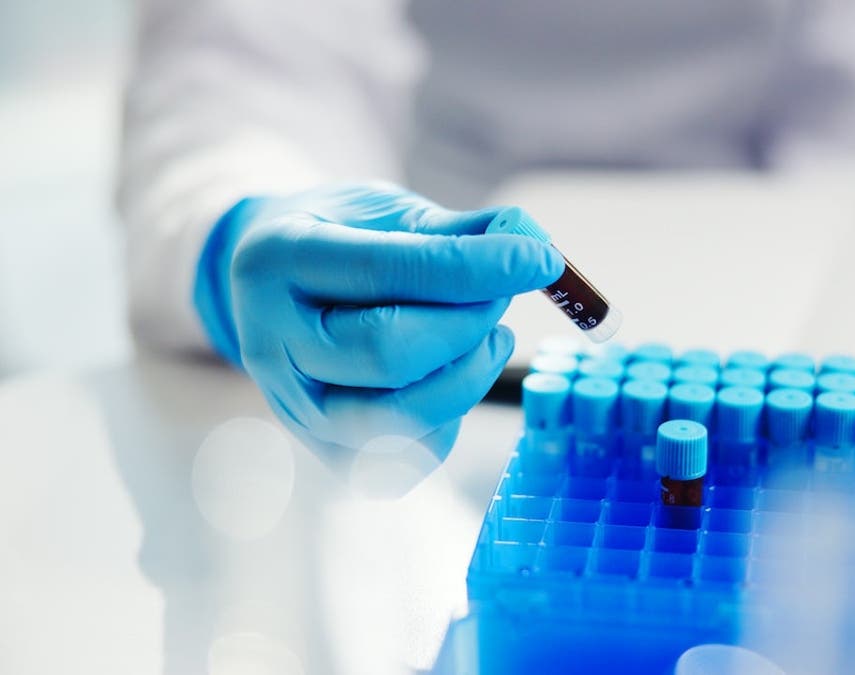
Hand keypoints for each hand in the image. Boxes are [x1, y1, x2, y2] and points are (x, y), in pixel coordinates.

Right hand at [194, 184, 563, 472]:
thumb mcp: (388, 210)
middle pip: (390, 353)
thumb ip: (456, 230)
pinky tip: (454, 373)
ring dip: (470, 375)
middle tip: (502, 296)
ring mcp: (292, 406)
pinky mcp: (323, 450)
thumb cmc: (342, 236)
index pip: (389, 273)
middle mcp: (271, 341)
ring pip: (400, 418)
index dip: (477, 269)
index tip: (540, 259)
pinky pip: (409, 456)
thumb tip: (531, 241)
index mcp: (280, 259)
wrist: (272, 285)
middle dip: (469, 324)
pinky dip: (452, 416)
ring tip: (490, 335)